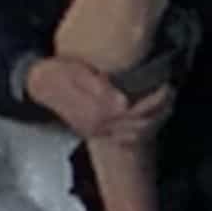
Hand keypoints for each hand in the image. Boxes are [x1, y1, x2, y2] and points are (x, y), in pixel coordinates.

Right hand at [25, 57, 175, 141]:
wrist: (40, 85)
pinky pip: (127, 138)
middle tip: (171, 92)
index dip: (154, 99)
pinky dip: (145, 130)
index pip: (134, 112)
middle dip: (159, 109)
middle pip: (138, 125)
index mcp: (97, 112)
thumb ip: (98, 86)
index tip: (166, 85)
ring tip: (167, 104)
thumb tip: (122, 101)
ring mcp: (99, 133)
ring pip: (135, 134)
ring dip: (155, 121)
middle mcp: (100, 127)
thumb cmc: (59, 73)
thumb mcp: (76, 72)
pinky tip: (153, 119)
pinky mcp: (98, 134)